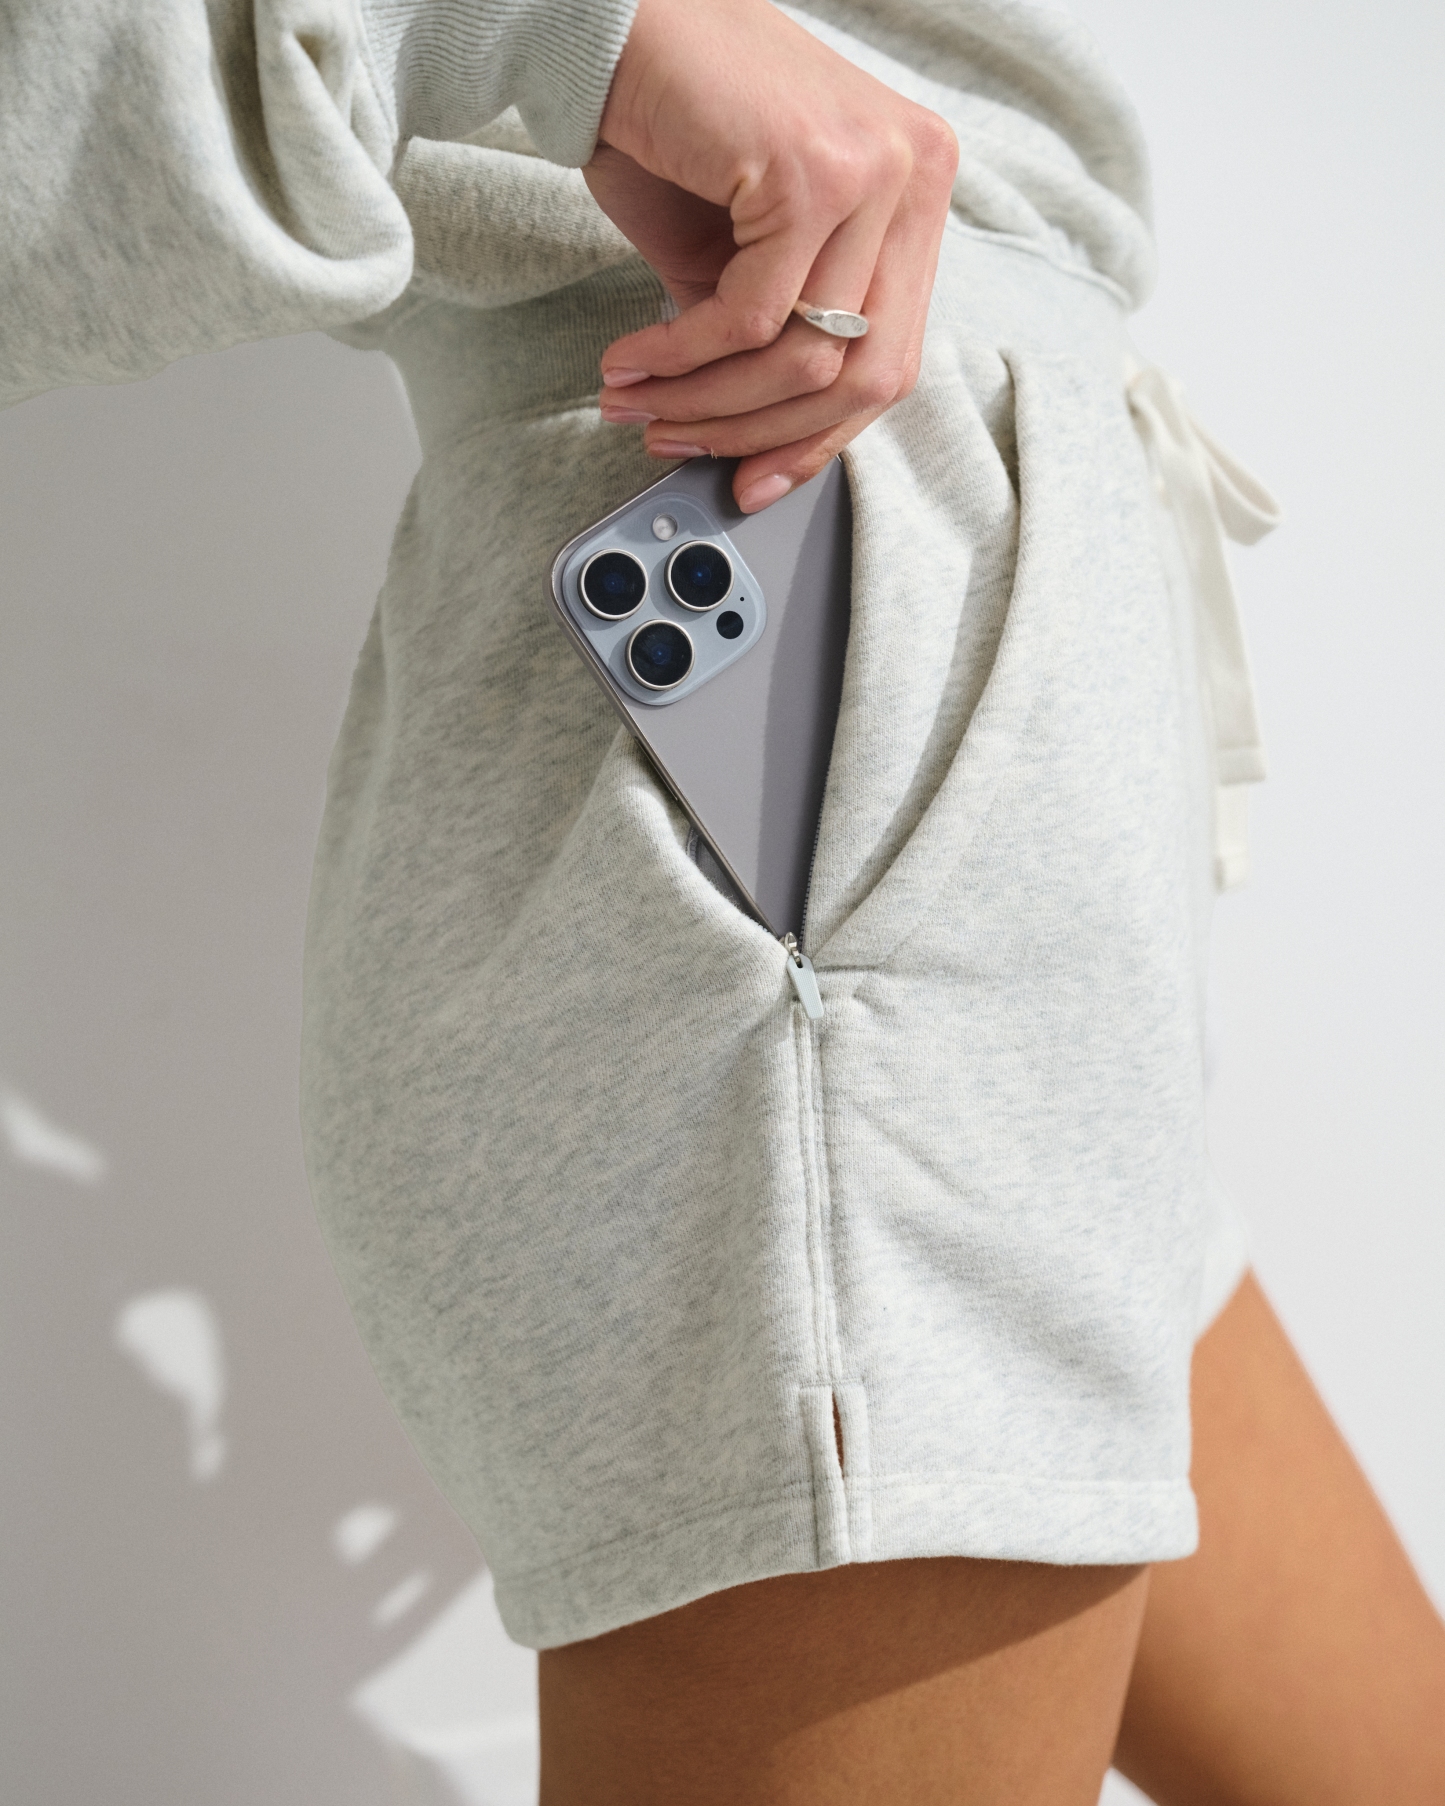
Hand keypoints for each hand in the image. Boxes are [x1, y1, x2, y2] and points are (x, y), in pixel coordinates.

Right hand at [584, 0, 956, 510]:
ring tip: (640, 403)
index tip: (757, 478)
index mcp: (915, 195)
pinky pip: (751, 317)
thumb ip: (770, 328)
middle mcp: (915, 176)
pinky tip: (636, 360)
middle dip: (760, 431)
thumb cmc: (674, 123)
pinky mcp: (816, 172)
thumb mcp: (741, 248)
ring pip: (805, 355)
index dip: (817, 437)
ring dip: (707, 400)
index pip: (889, 356)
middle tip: (680, 443)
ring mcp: (877, 171)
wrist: (615, 25)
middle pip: (863, 372)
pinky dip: (683, 356)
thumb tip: (760, 434)